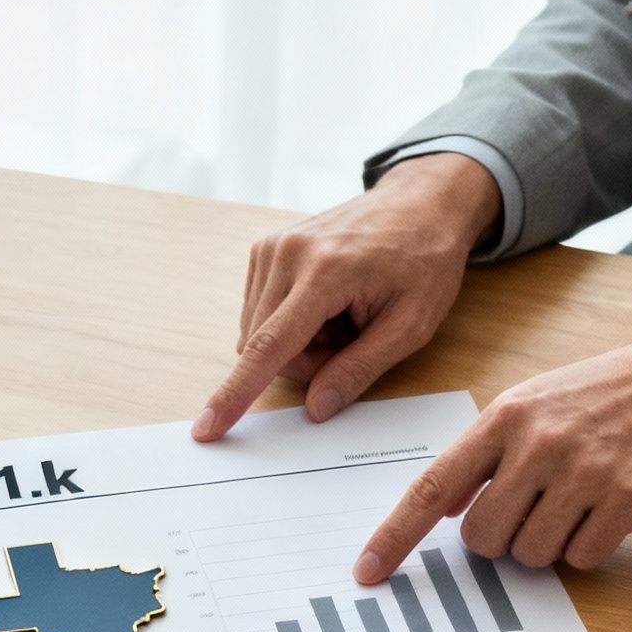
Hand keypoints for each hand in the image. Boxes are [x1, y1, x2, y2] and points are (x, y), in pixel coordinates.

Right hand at [192, 153, 500, 441]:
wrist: (421, 204)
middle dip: (305, 363)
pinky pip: (260, 313)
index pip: (269, 347)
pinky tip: (326, 304)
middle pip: (263, 347)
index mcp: (325, 272)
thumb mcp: (411, 325)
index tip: (207, 427)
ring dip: (297, 343)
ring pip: (258, 334)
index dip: (236, 394)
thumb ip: (359, 369)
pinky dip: (290, 322)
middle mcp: (286, 254)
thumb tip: (316, 409)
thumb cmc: (424, 261)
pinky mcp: (265, 249)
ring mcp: (270, 248)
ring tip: (343, 317)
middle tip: (353, 340)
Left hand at [355, 323, 631, 577]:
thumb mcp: (532, 403)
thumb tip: (441, 507)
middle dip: (501, 539)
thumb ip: (484, 454)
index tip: (368, 571)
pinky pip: (583, 558)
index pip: (432, 487)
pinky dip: (589, 545)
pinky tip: (607, 508)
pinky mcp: (627, 498)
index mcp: (504, 418)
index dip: (395, 535)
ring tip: (575, 500)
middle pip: (483, 538)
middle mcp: (538, 444)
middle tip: (533, 508)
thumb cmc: (602, 395)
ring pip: (531, 554)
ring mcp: (584, 471)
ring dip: (548, 544)